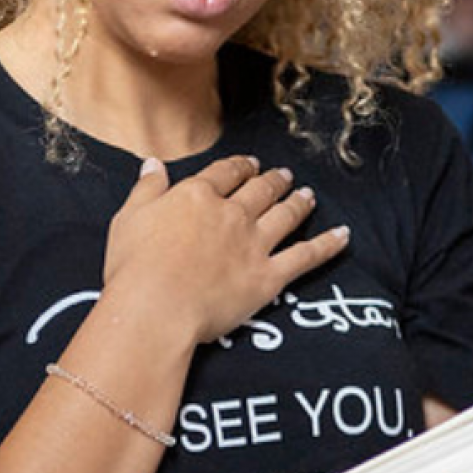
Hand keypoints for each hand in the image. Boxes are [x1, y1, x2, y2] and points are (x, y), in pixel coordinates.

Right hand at [104, 155, 349, 344]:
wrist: (155, 308)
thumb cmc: (133, 266)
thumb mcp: (129, 218)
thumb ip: (147, 188)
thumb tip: (154, 164)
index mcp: (197, 196)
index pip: (225, 173)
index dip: (240, 167)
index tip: (249, 164)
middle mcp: (231, 214)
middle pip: (260, 190)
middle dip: (273, 181)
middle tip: (283, 176)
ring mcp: (254, 244)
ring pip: (285, 215)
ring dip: (299, 202)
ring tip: (308, 195)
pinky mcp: (268, 278)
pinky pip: (306, 257)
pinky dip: (327, 245)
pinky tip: (343, 236)